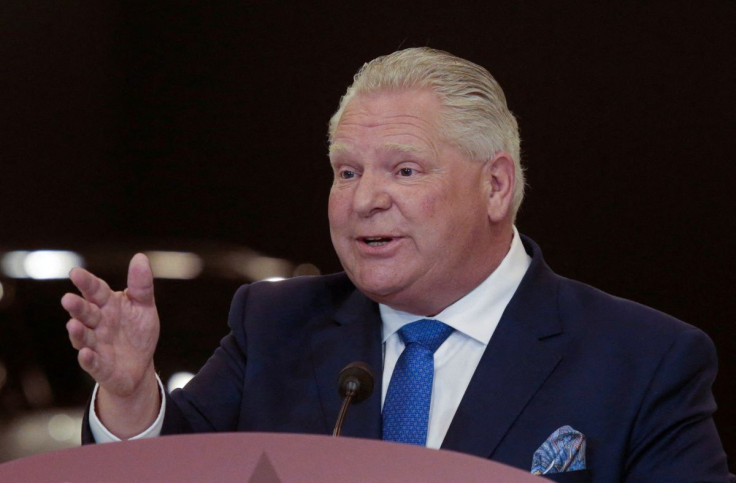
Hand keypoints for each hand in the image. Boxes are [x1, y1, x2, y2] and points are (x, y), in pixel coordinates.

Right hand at [62, 253, 160, 434]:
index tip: (75, 273)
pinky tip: (86, 353)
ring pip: (84, 337)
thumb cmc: (137, 331)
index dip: (86, 282)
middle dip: (77, 307)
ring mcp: (96, 345)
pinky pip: (92, 362)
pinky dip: (88, 358)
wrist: (139, 366)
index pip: (96, 290)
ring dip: (78, 332)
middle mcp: (98, 323)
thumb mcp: (144, 306)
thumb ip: (141, 285)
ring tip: (73, 324)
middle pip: (86, 312)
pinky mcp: (99, 366)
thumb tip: (140, 257)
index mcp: (108, 305)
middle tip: (68, 299)